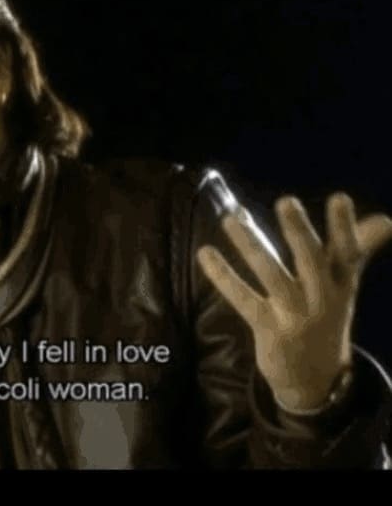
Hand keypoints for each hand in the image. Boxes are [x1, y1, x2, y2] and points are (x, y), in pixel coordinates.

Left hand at [197, 192, 391, 410]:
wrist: (315, 379)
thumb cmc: (326, 316)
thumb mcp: (344, 285)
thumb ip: (358, 248)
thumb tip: (386, 220)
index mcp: (341, 284)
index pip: (347, 253)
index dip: (345, 227)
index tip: (339, 198)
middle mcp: (322, 298)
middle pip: (312, 261)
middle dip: (299, 232)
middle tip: (286, 201)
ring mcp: (295, 315)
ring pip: (271, 274)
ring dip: (251, 245)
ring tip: (231, 218)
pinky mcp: (268, 328)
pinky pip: (243, 299)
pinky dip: (222, 276)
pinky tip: (205, 253)